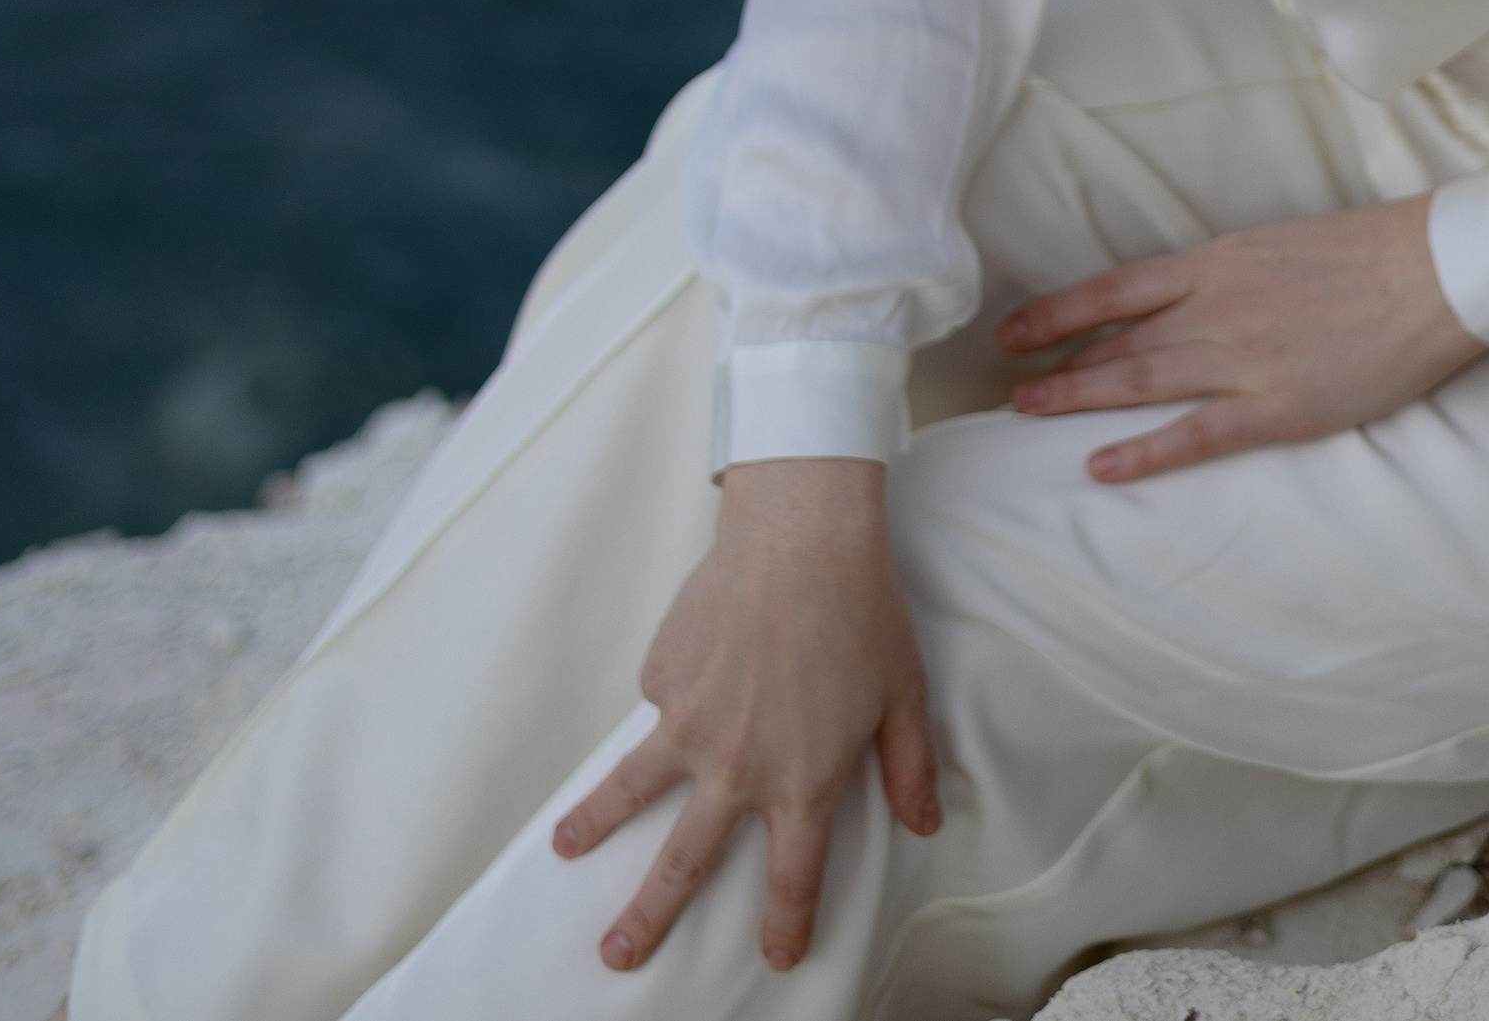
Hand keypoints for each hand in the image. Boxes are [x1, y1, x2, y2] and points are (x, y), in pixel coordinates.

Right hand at [551, 457, 937, 975]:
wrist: (802, 534)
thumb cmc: (862, 611)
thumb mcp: (903, 694)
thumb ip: (909, 767)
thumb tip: (924, 825)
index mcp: (802, 782)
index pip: (791, 877)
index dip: (785, 922)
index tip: (778, 954)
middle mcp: (737, 767)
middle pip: (683, 865)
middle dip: (648, 917)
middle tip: (618, 955)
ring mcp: (689, 724)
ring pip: (629, 793)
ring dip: (592, 827)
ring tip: (563, 849)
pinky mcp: (662, 676)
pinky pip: (660, 700)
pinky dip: (668, 698)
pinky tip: (696, 661)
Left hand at [997, 194, 1483, 484]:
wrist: (1434, 272)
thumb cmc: (1368, 252)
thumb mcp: (1279, 244)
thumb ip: (1228, 272)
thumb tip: (1187, 295)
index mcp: (1218, 261)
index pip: (1116, 287)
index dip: (1059, 311)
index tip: (1013, 330)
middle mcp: (1218, 307)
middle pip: (1120, 340)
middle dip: (1059, 364)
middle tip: (1008, 390)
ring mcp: (1245, 358)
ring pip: (1143, 381)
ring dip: (1081, 399)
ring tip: (1030, 415)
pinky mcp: (1279, 407)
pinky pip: (1197, 434)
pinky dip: (1145, 451)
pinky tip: (1101, 466)